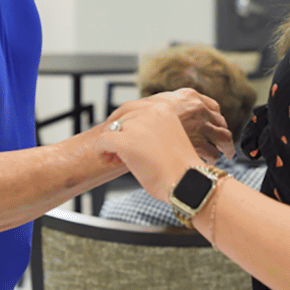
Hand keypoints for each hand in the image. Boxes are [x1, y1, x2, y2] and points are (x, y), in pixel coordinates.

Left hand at [100, 88, 232, 200]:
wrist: (187, 182)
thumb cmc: (180, 167)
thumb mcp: (171, 136)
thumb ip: (153, 128)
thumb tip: (129, 128)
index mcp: (164, 107)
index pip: (132, 107)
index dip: (122, 121)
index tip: (119, 132)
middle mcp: (150, 111)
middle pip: (121, 117)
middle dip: (117, 133)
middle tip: (116, 150)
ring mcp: (137, 125)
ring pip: (111, 129)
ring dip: (111, 143)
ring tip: (116, 157)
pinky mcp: (125, 141)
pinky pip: (103, 141)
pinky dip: (102, 151)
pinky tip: (109, 159)